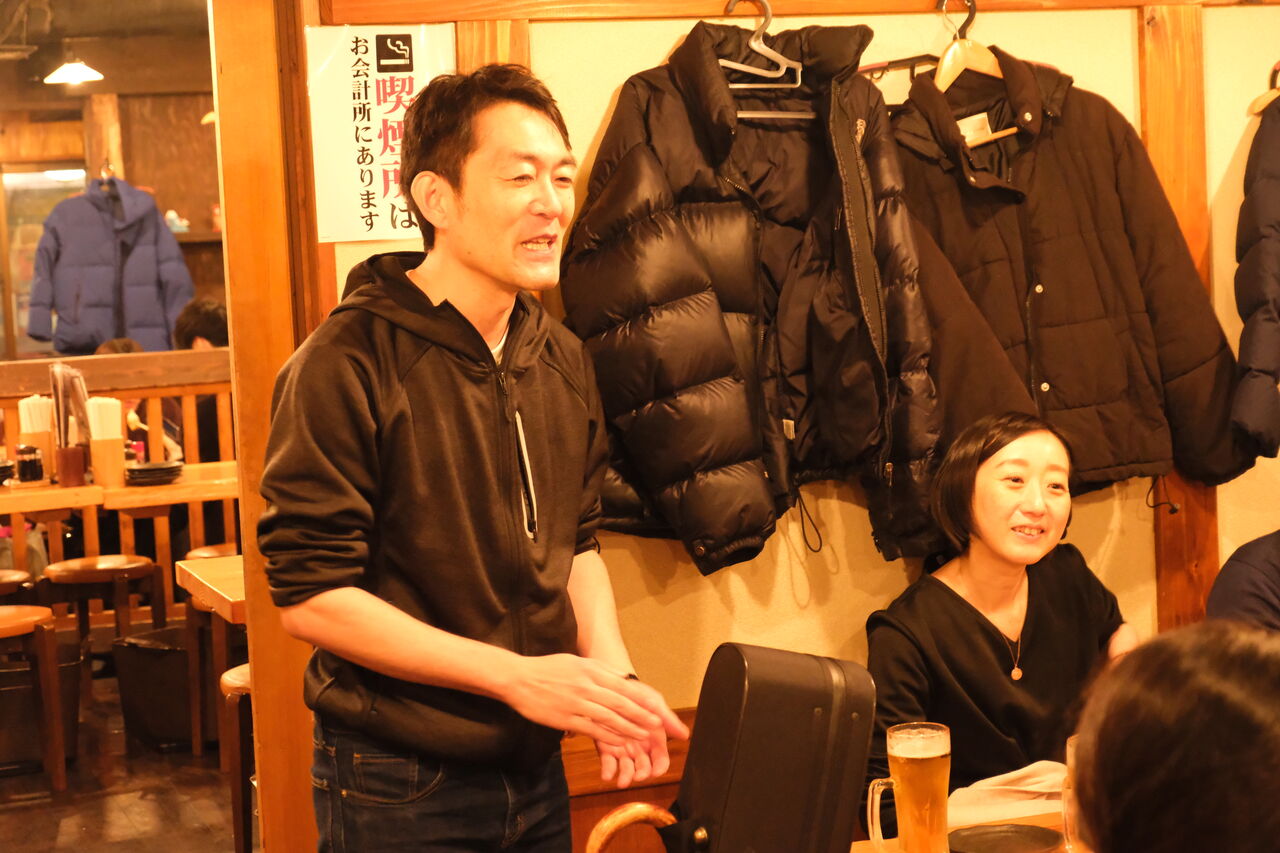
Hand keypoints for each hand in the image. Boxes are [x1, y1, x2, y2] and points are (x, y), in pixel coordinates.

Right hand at [502, 654, 684, 746]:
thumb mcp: (576, 661)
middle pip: (619, 704)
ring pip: (608, 719)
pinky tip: (619, 743)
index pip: (623, 687)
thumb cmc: (548, 669)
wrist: (519, 679)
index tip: (656, 708)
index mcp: (591, 671)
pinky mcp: (565, 719)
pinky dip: (607, 737)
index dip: (641, 700)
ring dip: (628, 729)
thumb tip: (624, 676)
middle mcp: (586, 687)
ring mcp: (576, 704)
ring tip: (642, 737)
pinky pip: (591, 730)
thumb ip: (600, 669)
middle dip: (640, 716)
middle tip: (656, 726)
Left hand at [595, 678, 686, 788]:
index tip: (656, 772)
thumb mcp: (655, 704)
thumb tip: (686, 735)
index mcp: (654, 740)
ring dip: (625, 776)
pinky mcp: (606, 747)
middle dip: (642, 773)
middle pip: (644, 767)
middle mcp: (640, 747)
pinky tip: (607, 775)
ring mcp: (623, 748)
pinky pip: (608, 762)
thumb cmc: (638, 695)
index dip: (659, 767)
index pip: (660, 759)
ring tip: (622, 782)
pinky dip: (608, 770)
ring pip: (626, 768)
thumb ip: (669, 720)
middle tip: (638, 776)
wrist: (614, 687)